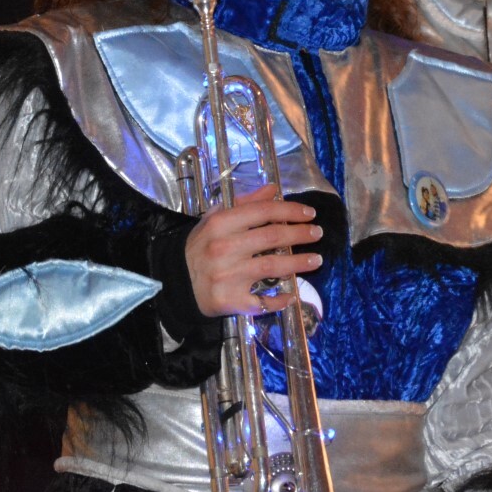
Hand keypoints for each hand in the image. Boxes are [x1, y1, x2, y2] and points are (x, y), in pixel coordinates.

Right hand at [185, 184, 322, 317]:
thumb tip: (273, 189)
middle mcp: (225, 248)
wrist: (173, 281)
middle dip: (300, 234)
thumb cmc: (200, 246)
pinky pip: (261, 301)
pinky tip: (292, 295)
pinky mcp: (230, 300)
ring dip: (299, 263)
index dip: (291, 211)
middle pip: (272, 237)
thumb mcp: (215, 218)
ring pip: (272, 266)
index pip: (264, 211)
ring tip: (316, 260)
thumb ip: (246, 203)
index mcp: (221, 223)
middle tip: (317, 233)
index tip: (309, 214)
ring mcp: (228, 276)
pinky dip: (279, 300)